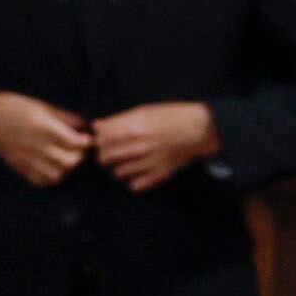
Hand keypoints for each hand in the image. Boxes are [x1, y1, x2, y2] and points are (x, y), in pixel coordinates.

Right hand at [0, 91, 92, 187]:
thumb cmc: (15, 107)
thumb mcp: (41, 106)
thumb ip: (64, 117)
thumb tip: (84, 126)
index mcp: (43, 126)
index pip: (74, 142)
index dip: (85, 142)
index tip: (85, 138)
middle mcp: (36, 145)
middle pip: (70, 161)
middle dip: (79, 156)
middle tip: (78, 150)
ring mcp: (28, 159)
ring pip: (58, 174)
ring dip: (67, 168)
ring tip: (67, 159)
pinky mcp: (21, 167)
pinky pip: (43, 181)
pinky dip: (52, 177)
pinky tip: (53, 167)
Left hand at [92, 101, 218, 191]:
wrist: (198, 130)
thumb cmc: (171, 117)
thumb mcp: (144, 111)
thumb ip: (119, 120)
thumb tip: (96, 126)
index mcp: (134, 127)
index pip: (102, 139)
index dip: (99, 140)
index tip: (102, 139)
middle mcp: (139, 146)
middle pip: (106, 157)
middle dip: (104, 154)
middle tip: (110, 152)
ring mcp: (149, 162)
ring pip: (118, 172)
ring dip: (118, 167)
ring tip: (125, 161)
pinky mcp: (159, 174)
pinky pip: (135, 185)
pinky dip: (132, 180)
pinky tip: (137, 172)